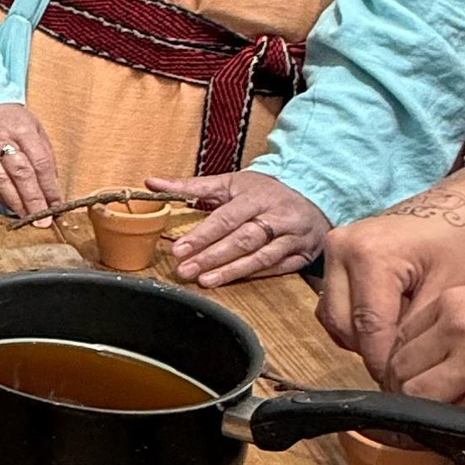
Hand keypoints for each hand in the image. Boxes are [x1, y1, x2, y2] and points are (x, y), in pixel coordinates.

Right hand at [0, 102, 64, 221]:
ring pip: (0, 181)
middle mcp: (1, 141)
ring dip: (15, 203)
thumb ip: (43, 152)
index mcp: (22, 130)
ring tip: (27, 218)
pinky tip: (9, 207)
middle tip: (43, 219)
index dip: (49, 186)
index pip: (40, 163)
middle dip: (33, 199)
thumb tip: (52, 183)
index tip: (57, 204)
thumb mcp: (33, 126)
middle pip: (20, 174)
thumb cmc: (9, 118)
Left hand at [150, 167, 327, 286]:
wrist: (313, 193)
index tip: (180, 249)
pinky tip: (233, 282)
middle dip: (212, 256)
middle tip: (185, 270)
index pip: (226, 218)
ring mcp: (293, 236)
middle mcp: (277, 216)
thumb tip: (151, 183)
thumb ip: (190, 185)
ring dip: (231, 271)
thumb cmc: (264, 190)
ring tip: (205, 281)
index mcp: (257, 196)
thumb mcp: (230, 182)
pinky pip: (277, 268)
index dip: (202, 234)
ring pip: (260, 257)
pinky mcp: (302, 253)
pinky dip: (255, 275)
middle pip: (242, 239)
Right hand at [318, 164, 464, 376]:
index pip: (369, 328)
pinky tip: (386, 321)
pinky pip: (334, 302)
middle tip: (403, 369)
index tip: (402, 389)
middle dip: (372, 351)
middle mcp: (341, 248)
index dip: (384, 364)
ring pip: (333, 316)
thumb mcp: (447, 291)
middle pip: (343, 325)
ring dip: (361, 337)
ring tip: (397, 341)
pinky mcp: (335, 253)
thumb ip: (415, 332)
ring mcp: (334, 248)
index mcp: (370, 256)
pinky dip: (355, 321)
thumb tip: (397, 372)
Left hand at [389, 280, 464, 424]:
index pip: (398, 341)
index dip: (400, 369)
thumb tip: (420, 369)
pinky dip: (460, 431)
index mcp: (456, 303)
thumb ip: (456, 335)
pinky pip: (459, 422)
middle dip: (406, 396)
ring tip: (447, 421)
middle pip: (400, 372)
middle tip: (422, 412)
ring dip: (427, 416)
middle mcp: (461, 328)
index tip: (408, 385)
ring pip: (419, 399)